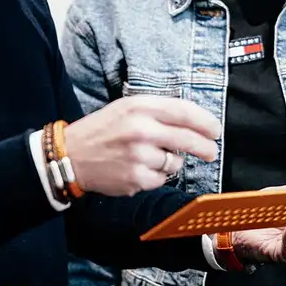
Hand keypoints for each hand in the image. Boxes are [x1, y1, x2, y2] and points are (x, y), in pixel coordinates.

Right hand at [67, 97, 220, 196]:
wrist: (71, 156)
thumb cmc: (101, 131)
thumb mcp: (125, 108)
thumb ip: (156, 111)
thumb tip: (193, 121)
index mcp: (138, 106)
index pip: (184, 111)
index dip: (205, 121)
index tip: (215, 129)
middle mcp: (140, 129)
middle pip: (189, 139)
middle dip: (205, 147)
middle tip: (210, 151)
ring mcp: (139, 155)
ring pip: (176, 162)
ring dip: (171, 162)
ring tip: (150, 158)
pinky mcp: (137, 178)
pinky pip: (162, 179)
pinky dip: (156, 176)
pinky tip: (139, 169)